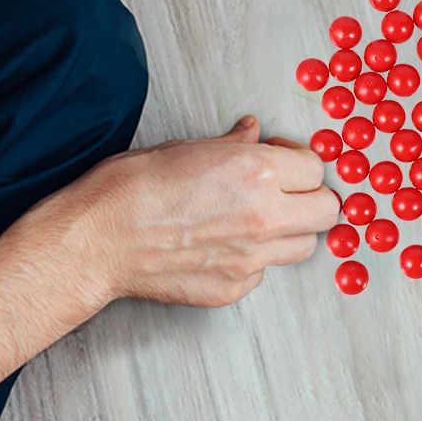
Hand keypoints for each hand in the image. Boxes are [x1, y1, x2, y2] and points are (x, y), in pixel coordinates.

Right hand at [28, 117, 332, 310]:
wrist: (94, 241)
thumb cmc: (130, 189)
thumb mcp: (186, 147)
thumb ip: (233, 144)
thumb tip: (254, 133)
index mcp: (256, 172)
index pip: (316, 169)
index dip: (300, 164)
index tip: (284, 162)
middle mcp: (263, 216)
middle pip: (327, 211)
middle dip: (311, 198)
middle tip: (288, 193)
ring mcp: (250, 257)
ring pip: (305, 246)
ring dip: (291, 232)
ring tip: (259, 221)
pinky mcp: (231, 287)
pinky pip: (263, 273)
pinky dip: (253, 261)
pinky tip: (225, 247)